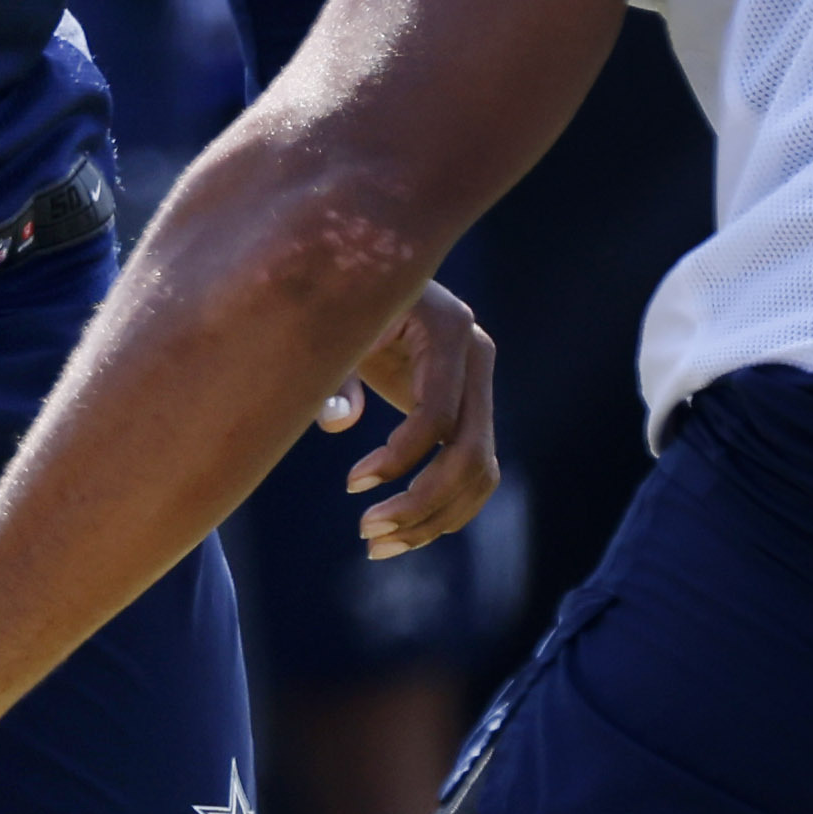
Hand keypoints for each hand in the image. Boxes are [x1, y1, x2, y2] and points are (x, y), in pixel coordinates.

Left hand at [322, 281, 499, 559]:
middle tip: (366, 533)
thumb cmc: (339, 295)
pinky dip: (444, 509)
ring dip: (434, 520)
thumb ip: (332, 374)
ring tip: (377, 545)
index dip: (398, 458)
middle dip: (420, 504)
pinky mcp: (474, 407)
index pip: (438, 414)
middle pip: (469, 454)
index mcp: (448, 329)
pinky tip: (402, 534)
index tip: (352, 484)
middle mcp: (477, 355)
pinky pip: (475, 471)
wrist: (368, 268)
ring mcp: (481, 383)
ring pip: (480, 474)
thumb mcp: (331, 326)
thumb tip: (338, 421)